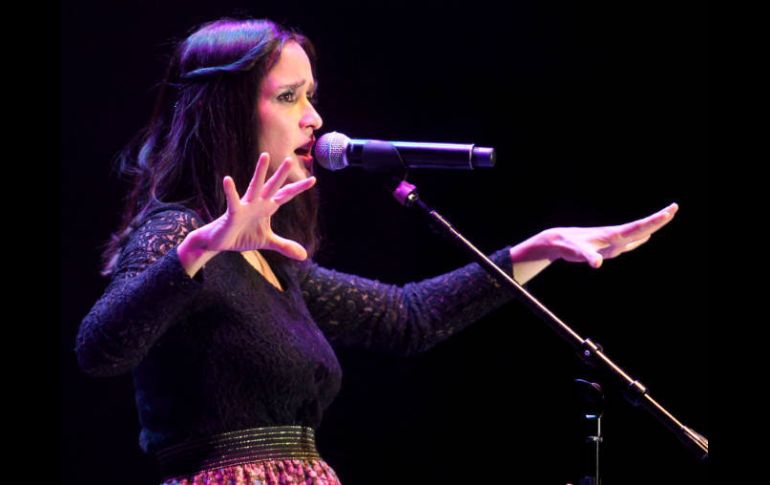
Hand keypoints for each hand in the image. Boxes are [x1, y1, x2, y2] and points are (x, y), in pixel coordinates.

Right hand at [191, 152, 315, 260]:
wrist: (220, 242)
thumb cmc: (243, 236)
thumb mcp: (268, 242)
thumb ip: (284, 246)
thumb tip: (304, 256)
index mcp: (267, 207)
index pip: (286, 195)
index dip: (298, 188)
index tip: (314, 179)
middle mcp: (258, 202)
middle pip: (273, 186)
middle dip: (282, 174)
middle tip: (291, 160)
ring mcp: (245, 206)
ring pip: (255, 186)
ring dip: (260, 172)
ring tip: (265, 156)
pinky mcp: (233, 213)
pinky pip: (233, 201)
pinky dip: (230, 191)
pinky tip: (227, 179)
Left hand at [510, 203, 678, 267]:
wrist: (557, 241)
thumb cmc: (567, 246)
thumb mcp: (576, 252)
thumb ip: (587, 256)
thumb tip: (596, 262)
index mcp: (612, 235)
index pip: (637, 227)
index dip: (653, 222)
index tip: (668, 212)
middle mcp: (615, 236)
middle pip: (641, 227)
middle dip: (658, 219)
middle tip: (675, 207)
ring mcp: (612, 240)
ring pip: (636, 232)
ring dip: (652, 226)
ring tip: (666, 217)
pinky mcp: (607, 245)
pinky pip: (629, 241)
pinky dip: (640, 238)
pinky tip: (645, 238)